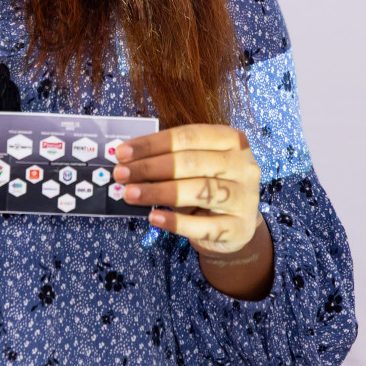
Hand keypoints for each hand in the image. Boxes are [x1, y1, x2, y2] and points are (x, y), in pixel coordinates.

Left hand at [113, 123, 261, 257]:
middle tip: (120, 174)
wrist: (236, 224)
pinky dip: (176, 222)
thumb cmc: (208, 185)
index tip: (122, 153)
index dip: (152, 144)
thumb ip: (168, 157)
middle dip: (149, 168)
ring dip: (157, 192)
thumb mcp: (195, 165)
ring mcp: (245, 197)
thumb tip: (126, 159)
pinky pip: (204, 226)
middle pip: (190, 163)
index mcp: (232, 140)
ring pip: (197, 191)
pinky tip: (154, 217)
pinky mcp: (240, 228)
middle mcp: (243, 165)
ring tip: (129, 194)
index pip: (187, 136)